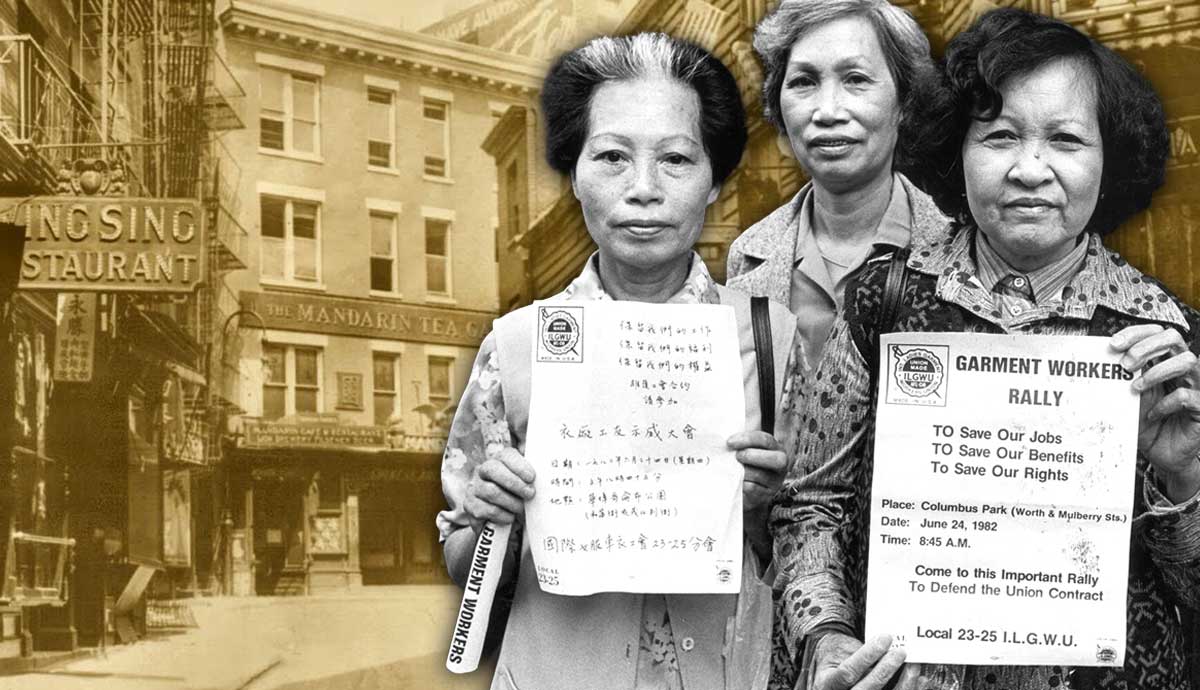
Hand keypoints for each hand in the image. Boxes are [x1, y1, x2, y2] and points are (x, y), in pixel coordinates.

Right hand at [463, 446, 535, 529]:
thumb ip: (532, 479)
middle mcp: (483, 471)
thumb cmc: (517, 500)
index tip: (532, 478)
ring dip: (511, 502)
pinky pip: (487, 509)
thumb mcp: (525, 486)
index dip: (519, 465)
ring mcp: (474, 487)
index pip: (505, 455)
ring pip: (491, 491)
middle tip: (530, 494)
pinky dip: (502, 515)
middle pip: (493, 469)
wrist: (499, 524)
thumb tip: (549, 476)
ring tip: (520, 509)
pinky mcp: (470, 505)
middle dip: (514, 483)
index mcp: (499, 461)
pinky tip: (509, 518)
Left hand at [727, 430, 786, 513]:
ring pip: (759, 474)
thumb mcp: (747, 449)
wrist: (745, 490)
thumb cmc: (745, 463)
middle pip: (775, 458)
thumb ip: (743, 440)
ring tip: (732, 469)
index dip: (747, 439)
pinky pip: (752, 488)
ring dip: (742, 470)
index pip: (765, 440)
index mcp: (775, 448)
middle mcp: (780, 464)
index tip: (729, 442)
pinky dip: (741, 483)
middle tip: (736, 456)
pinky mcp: (766, 495)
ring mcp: (775, 481)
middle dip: (751, 455)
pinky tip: (735, 480)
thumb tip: (731, 437)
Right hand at [809, 633, 907, 689]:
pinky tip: (921, 680)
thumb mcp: (841, 651)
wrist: (834, 670)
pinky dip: (910, 689)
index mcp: (827, 683)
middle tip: (900, 652)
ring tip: (913, 666)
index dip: (867, 656)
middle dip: (885, 671)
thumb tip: (886, 645)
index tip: (885, 638)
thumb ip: (860, 653)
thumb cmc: (838, 657)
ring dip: (903, 683)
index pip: (847, 673)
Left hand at [1112, 325, 1199, 499]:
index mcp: (1164, 361)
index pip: (1157, 333)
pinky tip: (1152, 414)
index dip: (1137, 333)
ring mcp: (1195, 387)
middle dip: (1147, 346)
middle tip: (1125, 364)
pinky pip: (1187, 397)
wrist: (1162, 454)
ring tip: (1135, 388)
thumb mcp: (1128, 398)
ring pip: (1187, 361)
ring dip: (1156, 372)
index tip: (1113, 344)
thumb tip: (1100, 362)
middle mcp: (1182, 370)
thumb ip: (1121, 379)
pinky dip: (1165, 404)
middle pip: (1174, 338)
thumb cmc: (1146, 423)